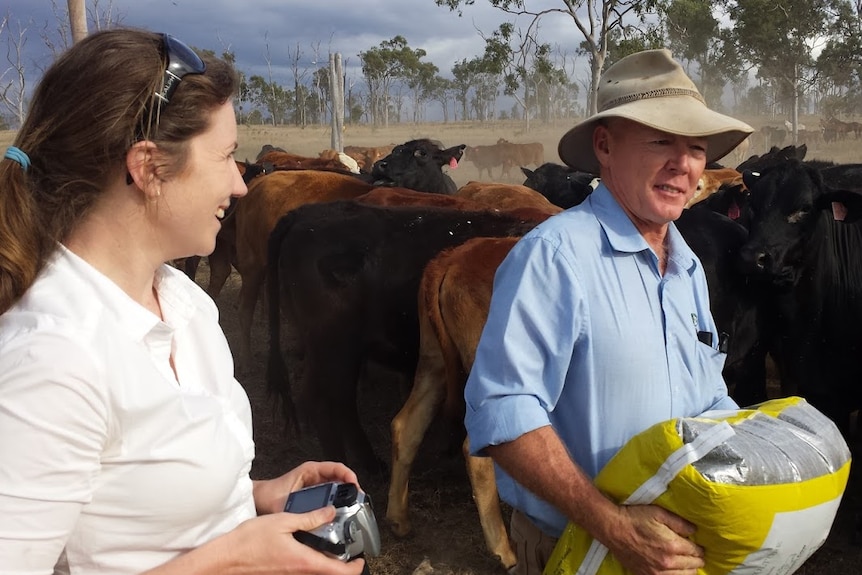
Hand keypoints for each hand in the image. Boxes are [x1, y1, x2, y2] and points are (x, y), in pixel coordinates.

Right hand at [225, 507, 365, 574]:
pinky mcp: (281, 574)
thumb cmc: (249, 541)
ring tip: (331, 544)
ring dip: (327, 563)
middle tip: (348, 549)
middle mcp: (299, 573)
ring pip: (316, 573)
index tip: (361, 558)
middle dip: (343, 565)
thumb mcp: (283, 520)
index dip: (355, 567)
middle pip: (330, 574)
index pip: (339, 572)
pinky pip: (303, 571)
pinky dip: (311, 562)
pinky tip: (308, 546)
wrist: (225, 558)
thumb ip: (309, 517)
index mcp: (305, 561)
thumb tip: (330, 512)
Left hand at [254, 461, 360, 514]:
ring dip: (345, 496)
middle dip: (351, 488)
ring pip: (337, 487)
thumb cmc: (268, 495)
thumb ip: (298, 511)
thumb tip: (312, 518)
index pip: (335, 468)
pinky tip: (340, 511)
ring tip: (352, 506)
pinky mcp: (315, 494)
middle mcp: (315, 476)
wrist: (258, 499)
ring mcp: (315, 484)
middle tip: (357, 499)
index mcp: (310, 471)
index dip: (348, 475)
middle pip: (340, 478)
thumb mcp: (284, 504)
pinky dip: (338, 502)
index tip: (354, 484)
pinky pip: (331, 495)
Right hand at [602, 504, 704, 574]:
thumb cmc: (635, 518)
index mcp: (672, 545)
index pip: (696, 551)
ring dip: (688, 569)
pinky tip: (674, 570)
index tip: (697, 545)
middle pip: (693, 565)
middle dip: (696, 558)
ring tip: (687, 563)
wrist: (613, 529)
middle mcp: (667, 562)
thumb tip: (694, 531)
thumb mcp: (659, 513)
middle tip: (693, 552)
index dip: (699, 547)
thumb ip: (680, 523)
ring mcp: (657, 572)